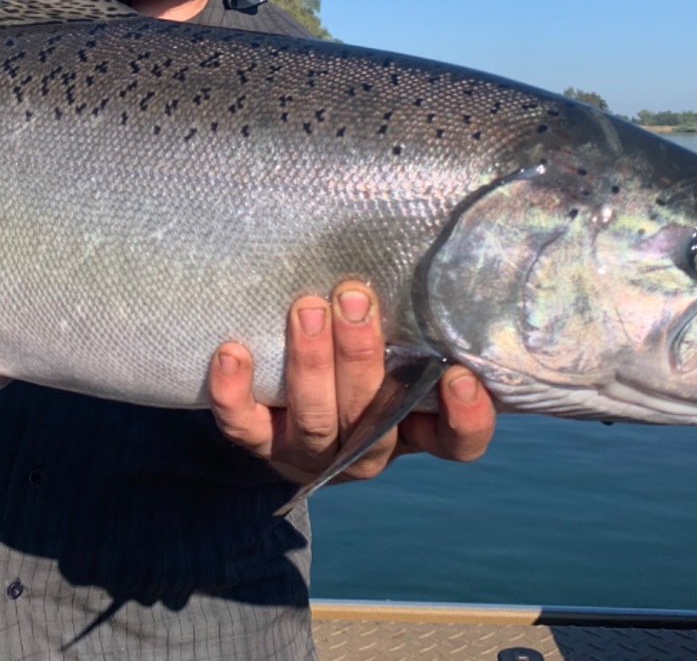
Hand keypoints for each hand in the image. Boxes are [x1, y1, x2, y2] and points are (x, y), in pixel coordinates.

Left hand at [208, 280, 495, 487]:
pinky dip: (234, 393)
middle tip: (354, 299)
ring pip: (315, 420)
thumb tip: (429, 243)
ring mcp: (311, 452)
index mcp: (413, 429)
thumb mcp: (398, 345)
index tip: (459, 375)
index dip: (464, 418)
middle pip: (373, 420)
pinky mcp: (261, 445)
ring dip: (310, 364)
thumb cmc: (362, 359)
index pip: (455, 440)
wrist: (287, 409)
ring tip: (305, 308)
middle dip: (361, 357)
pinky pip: (244, 426)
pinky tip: (232, 352)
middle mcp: (366, 449)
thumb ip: (416, 318)